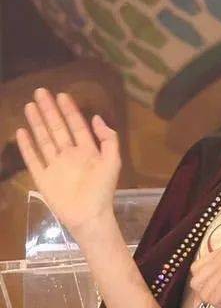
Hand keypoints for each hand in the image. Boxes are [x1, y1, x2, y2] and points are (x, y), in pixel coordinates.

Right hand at [16, 88, 120, 235]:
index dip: (70, 110)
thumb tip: (96, 117)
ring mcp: (55, 165)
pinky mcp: (43, 178)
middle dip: (49, 110)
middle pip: (57, 128)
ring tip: (30, 106)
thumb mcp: (113, 161)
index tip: (62, 95)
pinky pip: (33, 159)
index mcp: (87, 150)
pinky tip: (21, 131)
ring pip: (44, 139)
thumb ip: (108, 138)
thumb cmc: (103, 189)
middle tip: (40, 92)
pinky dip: (27, 146)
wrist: (89, 216)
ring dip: (37, 123)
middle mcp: (69, 155)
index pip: (76, 125)